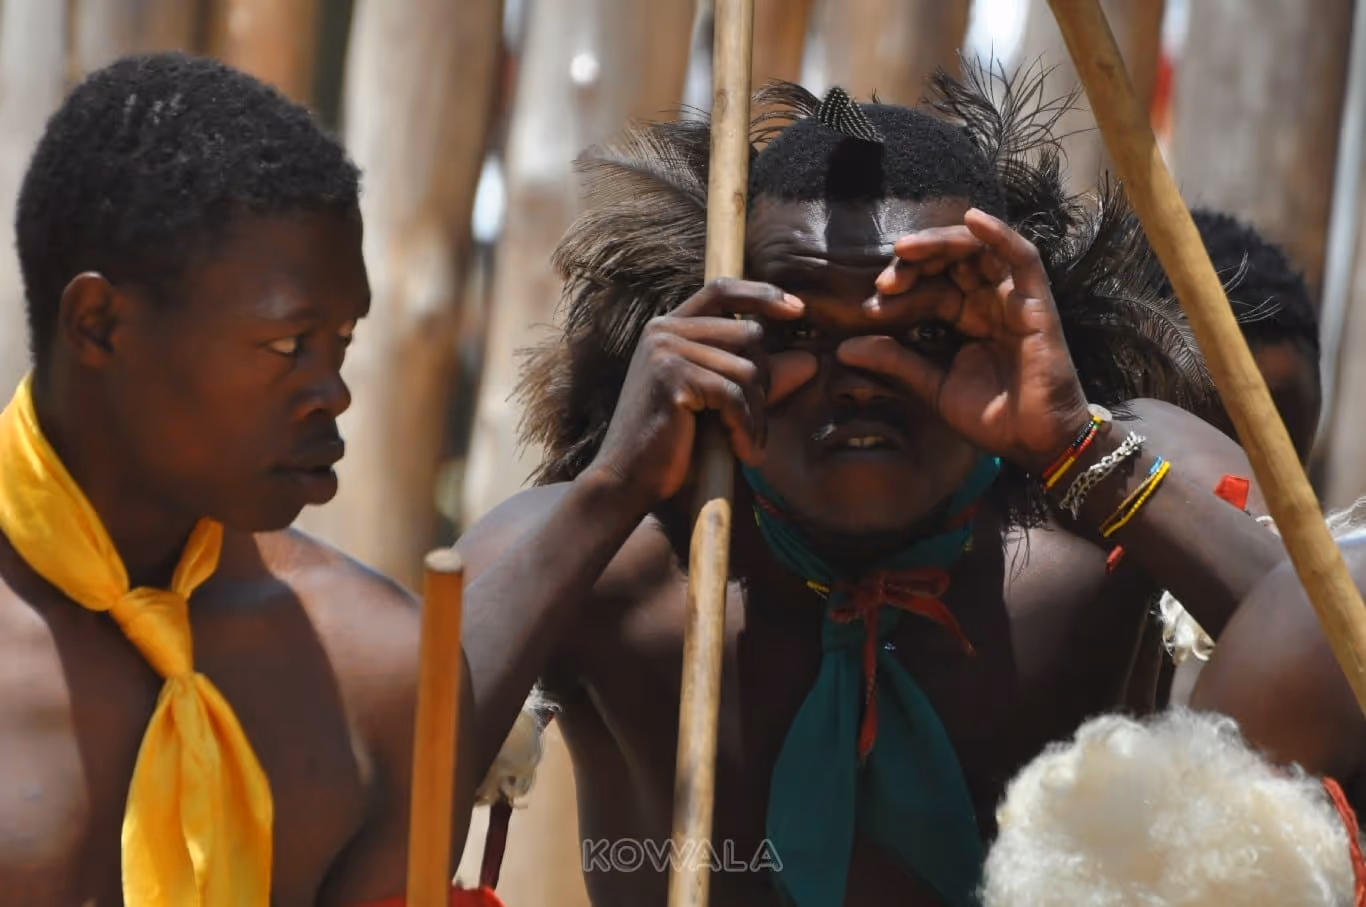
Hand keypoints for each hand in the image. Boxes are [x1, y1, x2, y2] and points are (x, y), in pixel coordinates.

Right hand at [586, 278, 817, 507]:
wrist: (629, 480)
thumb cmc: (675, 444)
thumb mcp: (722, 404)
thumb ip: (758, 379)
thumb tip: (810, 361)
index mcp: (669, 328)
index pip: (722, 290)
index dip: (762, 295)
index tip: (799, 310)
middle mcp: (663, 330)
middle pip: (747, 334)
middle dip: (764, 383)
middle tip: (755, 426)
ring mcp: (664, 350)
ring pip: (746, 368)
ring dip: (757, 414)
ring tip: (749, 446)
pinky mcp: (670, 377)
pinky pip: (733, 394)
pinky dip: (746, 427)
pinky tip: (743, 453)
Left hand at [837, 208, 1090, 472]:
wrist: (1033, 442)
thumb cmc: (989, 417)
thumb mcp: (931, 386)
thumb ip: (894, 362)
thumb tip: (842, 348)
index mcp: (965, 319)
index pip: (929, 289)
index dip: (901, 291)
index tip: (870, 305)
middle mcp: (988, 302)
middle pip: (950, 263)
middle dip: (915, 264)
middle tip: (885, 279)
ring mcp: (1012, 299)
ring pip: (978, 252)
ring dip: (942, 244)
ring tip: (907, 249)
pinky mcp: (1037, 302)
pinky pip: (1022, 258)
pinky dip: (999, 235)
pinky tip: (972, 219)